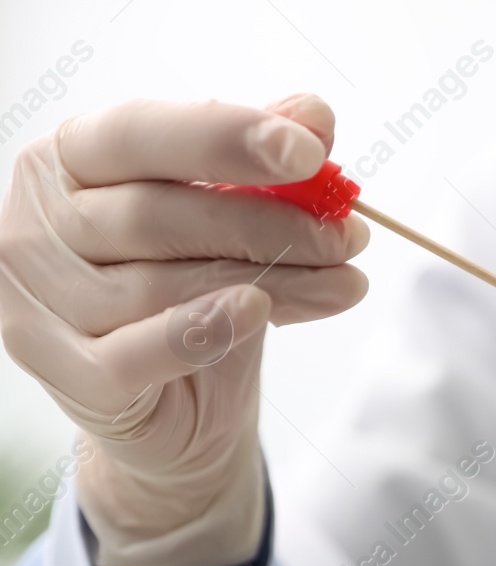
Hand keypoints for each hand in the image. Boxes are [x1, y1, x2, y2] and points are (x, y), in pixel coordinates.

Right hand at [0, 95, 368, 565]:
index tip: (310, 150)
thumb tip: (313, 115)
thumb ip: (260, 165)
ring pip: (162, 283)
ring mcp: (37, 301)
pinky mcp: (67, 372)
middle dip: (271, 223)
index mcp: (67, 161)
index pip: (137, 134)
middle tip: (349, 235)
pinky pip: (139, 352)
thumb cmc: (197, 298)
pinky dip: (205, 330)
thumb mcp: (231, 221)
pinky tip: (260, 314)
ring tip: (343, 280)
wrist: (180, 409)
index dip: (224, 136)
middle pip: (157, 214)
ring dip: (272, 280)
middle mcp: (35, 223)